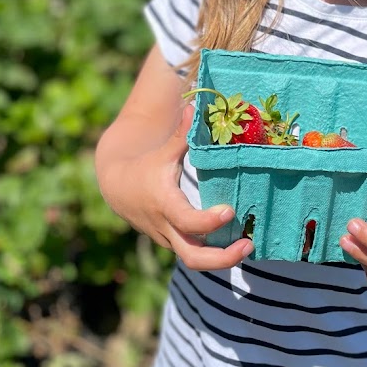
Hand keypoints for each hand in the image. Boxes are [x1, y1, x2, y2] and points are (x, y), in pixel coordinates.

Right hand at [110, 104, 253, 269]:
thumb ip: (183, 135)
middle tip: (248, 245)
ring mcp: (170, 239)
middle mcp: (166, 227)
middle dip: (222, 258)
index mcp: (163, 204)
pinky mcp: (174, 243)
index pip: (187, 222)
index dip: (209, 221)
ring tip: (249, 245)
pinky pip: (195, 253)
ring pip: (195, 260)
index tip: (230, 211)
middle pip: (193, 257)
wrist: (118, 189)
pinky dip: (215, 252)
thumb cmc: (146, 165)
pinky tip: (236, 242)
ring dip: (224, 258)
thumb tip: (195, 106)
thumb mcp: (163, 151)